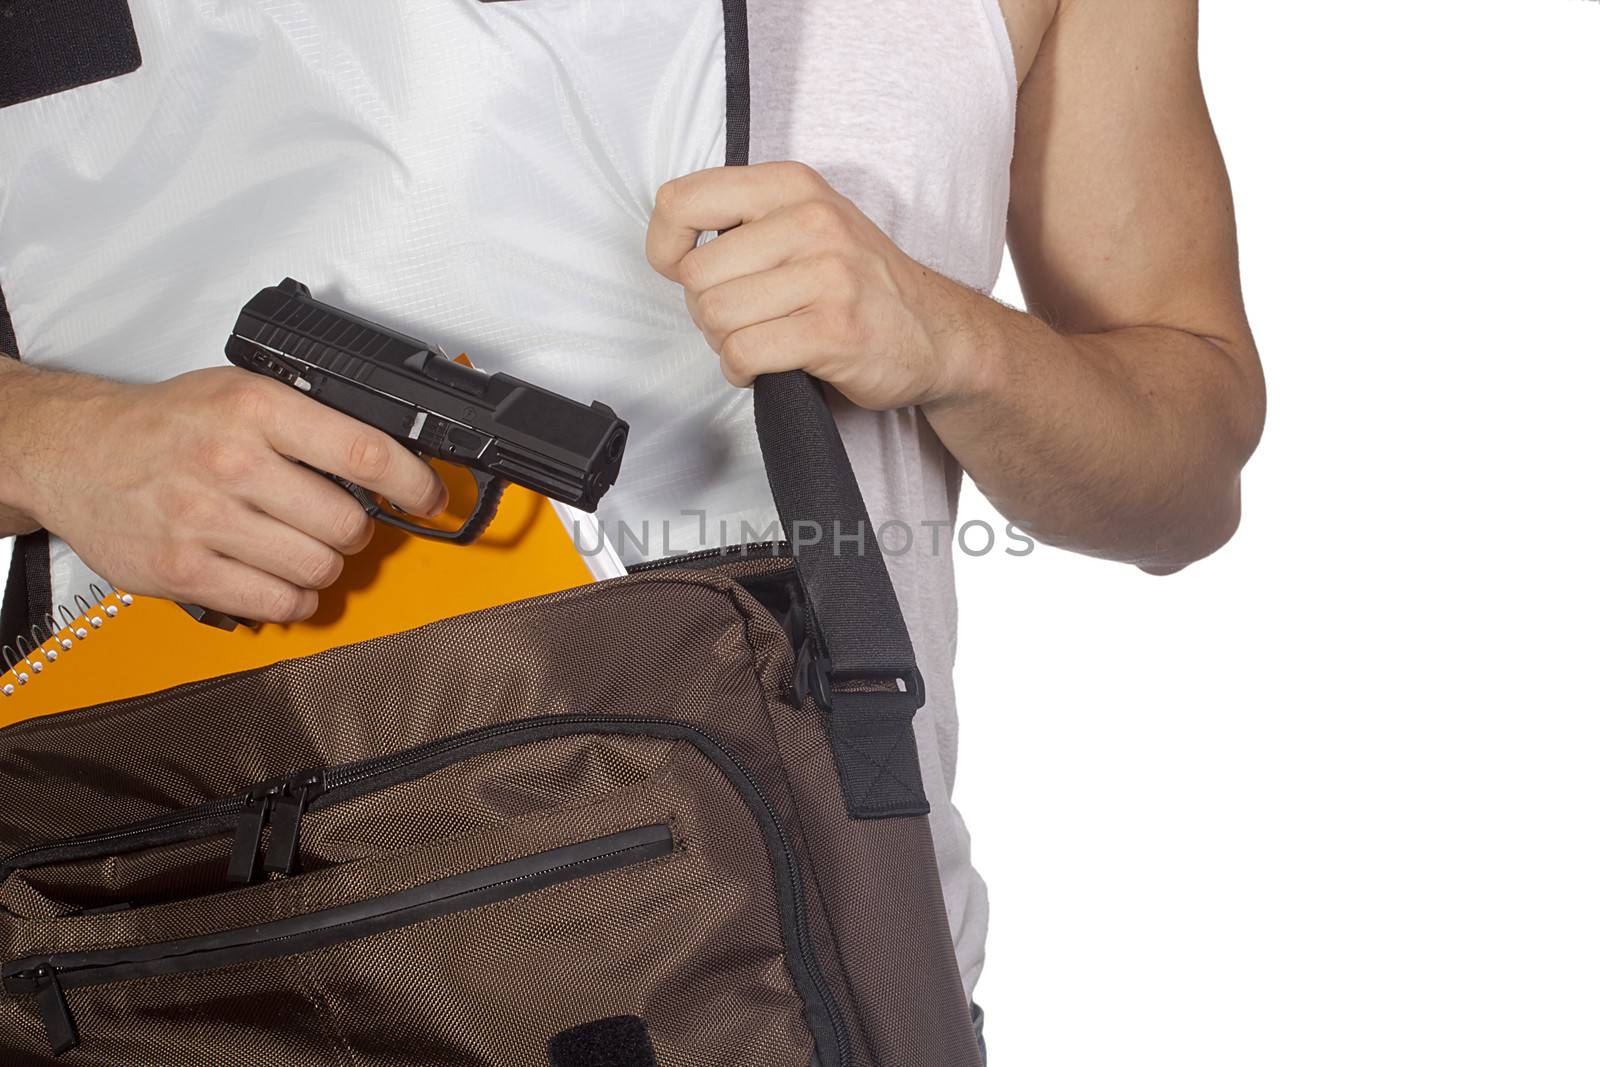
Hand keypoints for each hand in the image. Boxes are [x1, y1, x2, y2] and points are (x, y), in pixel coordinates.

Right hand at [9, 367, 446, 622]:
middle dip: (357, 530)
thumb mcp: (241, 393)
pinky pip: (276, 603)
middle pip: (347, 523)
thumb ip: (310, 420)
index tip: (428, 497)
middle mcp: (231, 461)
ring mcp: (205, 519)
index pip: (365, 452)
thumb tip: (391, 456)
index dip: (413, 483)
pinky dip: (292, 600)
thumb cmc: (164, 425)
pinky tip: (279, 578)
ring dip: (324, 566)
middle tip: (341, 523)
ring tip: (303, 548)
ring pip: (318, 568)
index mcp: (255, 408)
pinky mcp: (185, 570)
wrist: (72, 451)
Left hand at [645, 161, 981, 410]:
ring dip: (726, 343)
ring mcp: (827, 275)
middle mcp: (812, 221)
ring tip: (760, 340)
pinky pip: (744, 354)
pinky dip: (741, 371)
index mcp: (793, 186)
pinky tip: (766, 367)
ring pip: (716, 316)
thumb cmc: (861, 283)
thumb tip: (672, 250)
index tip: (679, 269)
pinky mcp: (834, 330)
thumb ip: (744, 221)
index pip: (682, 200)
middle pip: (695, 274)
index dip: (664, 246)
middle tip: (742, 317)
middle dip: (706, 309)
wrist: (938, 334)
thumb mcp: (808, 222)